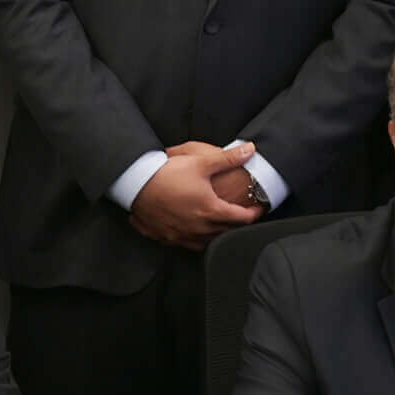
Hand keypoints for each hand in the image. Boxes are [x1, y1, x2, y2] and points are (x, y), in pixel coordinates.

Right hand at [130, 141, 262, 248]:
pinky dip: (191, 239)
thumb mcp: (201, 162)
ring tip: (218, 226)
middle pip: (225, 232)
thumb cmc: (167, 173)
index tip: (258, 208)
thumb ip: (228, 158)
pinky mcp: (165, 236)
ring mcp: (180, 235)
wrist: (135, 183)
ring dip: (215, 236)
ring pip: (205, 243)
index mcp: (210, 211)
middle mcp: (198, 228)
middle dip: (236, 225)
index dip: (254, 213)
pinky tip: (190, 232)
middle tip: (241, 217)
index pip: (241, 218)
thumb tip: (251, 150)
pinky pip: (183, 244)